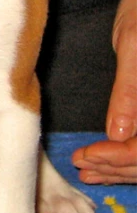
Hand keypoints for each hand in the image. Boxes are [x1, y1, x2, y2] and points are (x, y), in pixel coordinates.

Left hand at [72, 0, 136, 183]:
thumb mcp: (132, 45)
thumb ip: (129, 91)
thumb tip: (117, 134)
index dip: (119, 158)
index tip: (88, 154)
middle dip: (116, 167)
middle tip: (81, 164)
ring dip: (120, 167)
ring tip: (87, 168)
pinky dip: (124, 155)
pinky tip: (102, 157)